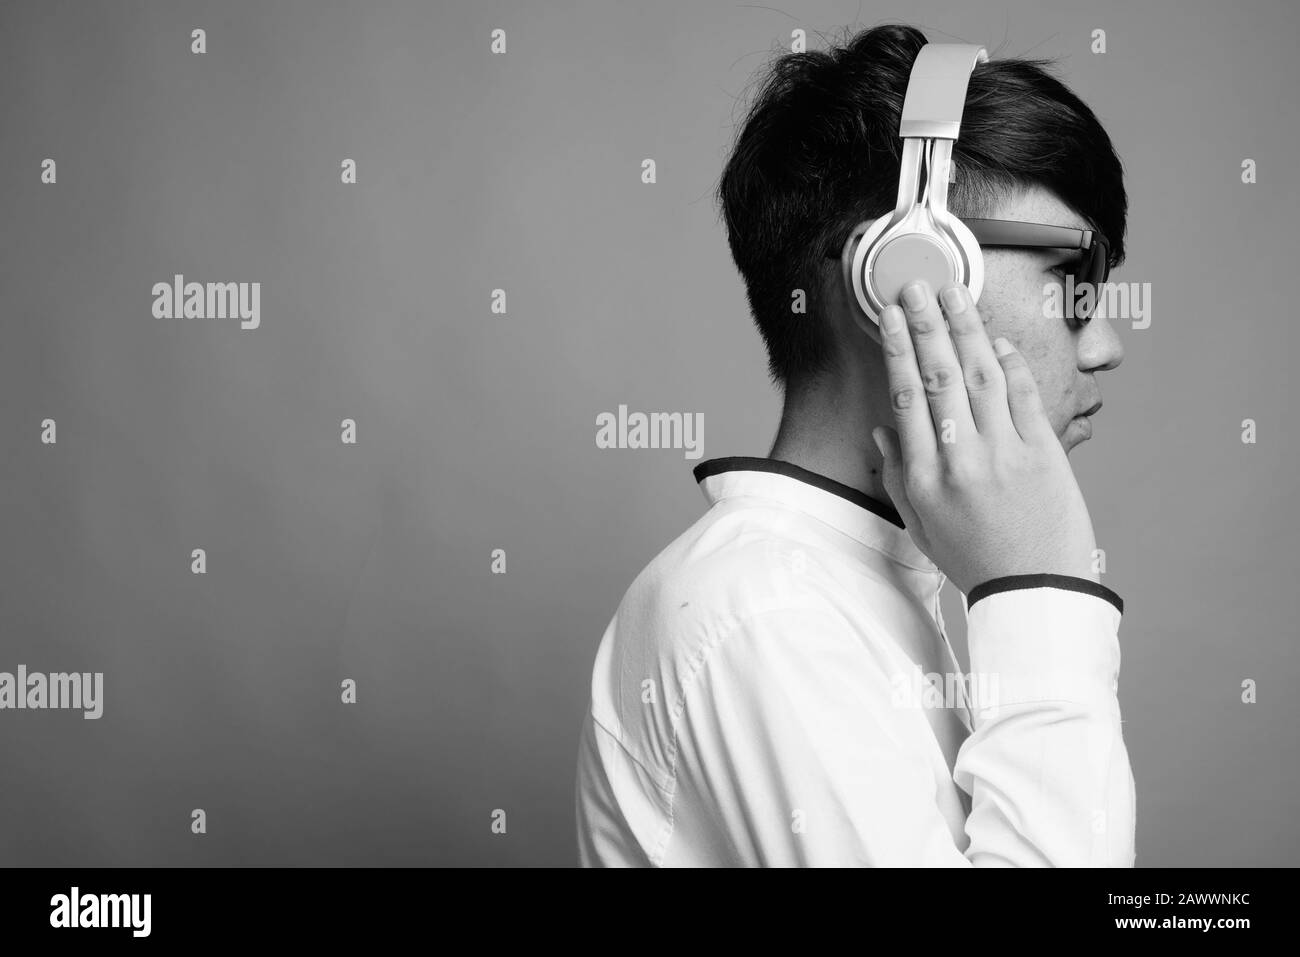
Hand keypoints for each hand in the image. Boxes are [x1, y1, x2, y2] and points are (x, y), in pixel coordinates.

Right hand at [871, 280, 1099, 594]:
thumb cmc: (975, 559)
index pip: (906, 396)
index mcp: (924, 477)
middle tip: (916, 286)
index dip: (896, 349)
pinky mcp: (1044, 453)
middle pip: (939, 375)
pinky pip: (1024, 395)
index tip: (887, 315)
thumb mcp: (921, 526)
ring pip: (980, 375)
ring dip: (966, 328)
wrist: (1035, 590)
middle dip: (925, 323)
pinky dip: (1010, 362)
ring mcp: (1004, 453)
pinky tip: (996, 339)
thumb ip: (897, 476)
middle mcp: (960, 459)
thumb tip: (882, 428)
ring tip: (953, 294)